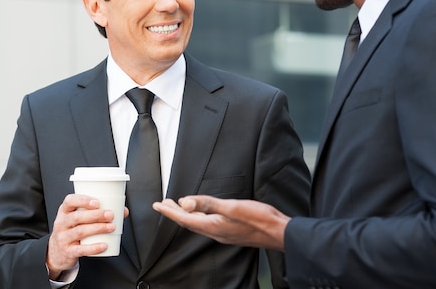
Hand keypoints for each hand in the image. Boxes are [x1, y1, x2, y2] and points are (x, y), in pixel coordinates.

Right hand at [46, 194, 125, 278]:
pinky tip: (104, 245)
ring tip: (111, 227)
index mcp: (65, 211)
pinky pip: (80, 249)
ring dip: (97, 228)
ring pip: (80, 231)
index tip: (97, 202)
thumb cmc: (72, 230)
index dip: (83, 200)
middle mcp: (61, 223)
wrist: (56, 252)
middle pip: (77, 217)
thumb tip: (122, 211)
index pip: (69, 201)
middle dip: (95, 215)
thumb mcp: (79, 219)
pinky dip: (93, 248)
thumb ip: (97, 213)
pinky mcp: (67, 251)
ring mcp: (63, 238)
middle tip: (110, 215)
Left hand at [153, 196, 289, 250]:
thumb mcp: (232, 207)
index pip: (184, 219)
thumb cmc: (259, 219)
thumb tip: (185, 202)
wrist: (279, 232)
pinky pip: (207, 224)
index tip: (157, 205)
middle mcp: (215, 232)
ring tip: (177, 205)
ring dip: (186, 214)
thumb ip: (208, 204)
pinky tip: (201, 212)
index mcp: (213, 226)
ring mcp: (223, 233)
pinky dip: (199, 216)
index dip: (169, 211)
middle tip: (162, 204)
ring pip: (198, 223)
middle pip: (189, 222)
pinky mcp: (231, 231)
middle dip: (174, 212)